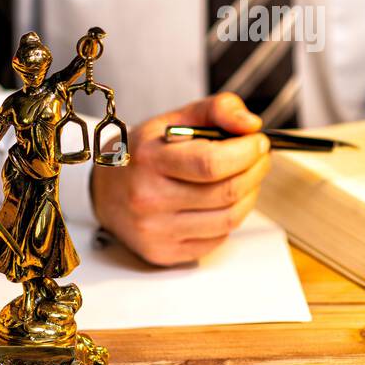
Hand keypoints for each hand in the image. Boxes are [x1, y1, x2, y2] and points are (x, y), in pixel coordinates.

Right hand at [90, 92, 271, 265]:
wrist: (106, 192)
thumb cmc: (144, 153)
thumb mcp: (174, 119)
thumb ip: (216, 110)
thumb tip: (250, 125)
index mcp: (149, 160)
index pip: (211, 163)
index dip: (246, 153)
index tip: (257, 142)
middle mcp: (149, 199)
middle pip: (226, 192)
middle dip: (255, 171)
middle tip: (259, 158)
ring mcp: (156, 231)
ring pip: (228, 219)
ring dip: (249, 196)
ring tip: (245, 178)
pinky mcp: (164, 253)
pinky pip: (217, 239)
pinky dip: (230, 218)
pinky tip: (223, 201)